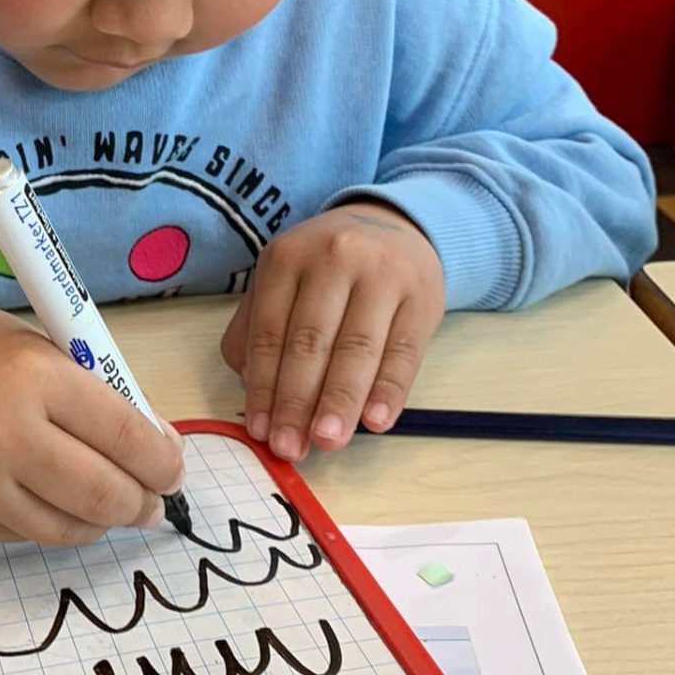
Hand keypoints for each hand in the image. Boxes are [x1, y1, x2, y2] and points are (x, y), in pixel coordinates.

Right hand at [0, 295, 184, 544]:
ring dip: (103, 521)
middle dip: (142, 501)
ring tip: (112, 506)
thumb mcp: (22, 340)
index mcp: (30, 373)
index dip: (163, 459)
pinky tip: (55, 502)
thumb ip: (82, 388)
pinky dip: (53, 523)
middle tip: (153, 499)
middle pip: (105, 493)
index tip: (173, 466)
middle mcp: (4, 434)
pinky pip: (27, 535)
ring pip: (70, 527)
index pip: (125, 433)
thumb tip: (146, 443)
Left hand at [220, 202, 444, 461]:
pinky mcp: (422, 296)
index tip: (261, 431)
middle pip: (311, 342)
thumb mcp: (283, 278)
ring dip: (339, 402)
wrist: (394, 227)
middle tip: (290, 448)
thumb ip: (258, 326)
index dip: (264, 387)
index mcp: (287, 257)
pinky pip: (404, 351)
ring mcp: (382, 275)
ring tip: (327, 441)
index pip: (270, 333)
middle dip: (297, 402)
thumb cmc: (326, 267)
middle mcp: (333, 260)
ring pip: (356, 348)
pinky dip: (389, 389)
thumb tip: (251, 389)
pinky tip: (376, 421)